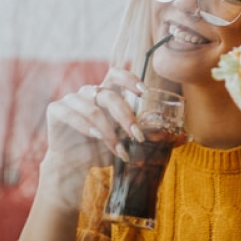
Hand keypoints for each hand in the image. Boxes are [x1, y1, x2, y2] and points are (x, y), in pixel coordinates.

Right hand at [40, 66, 145, 207]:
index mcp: (105, 93)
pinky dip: (86, 126)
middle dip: (126, 116)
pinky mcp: (56, 111)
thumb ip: (150, 136)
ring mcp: (71, 100)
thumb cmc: (103, 149)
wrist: (74, 166)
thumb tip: (184, 138)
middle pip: (108, 95)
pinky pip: (71, 114)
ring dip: (108, 131)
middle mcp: (88, 93)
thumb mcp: (128, 142)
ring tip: (118, 150)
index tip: (144, 92)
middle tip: (137, 136)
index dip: (129, 79)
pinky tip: (96, 137)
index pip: (116, 74)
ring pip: (92, 108)